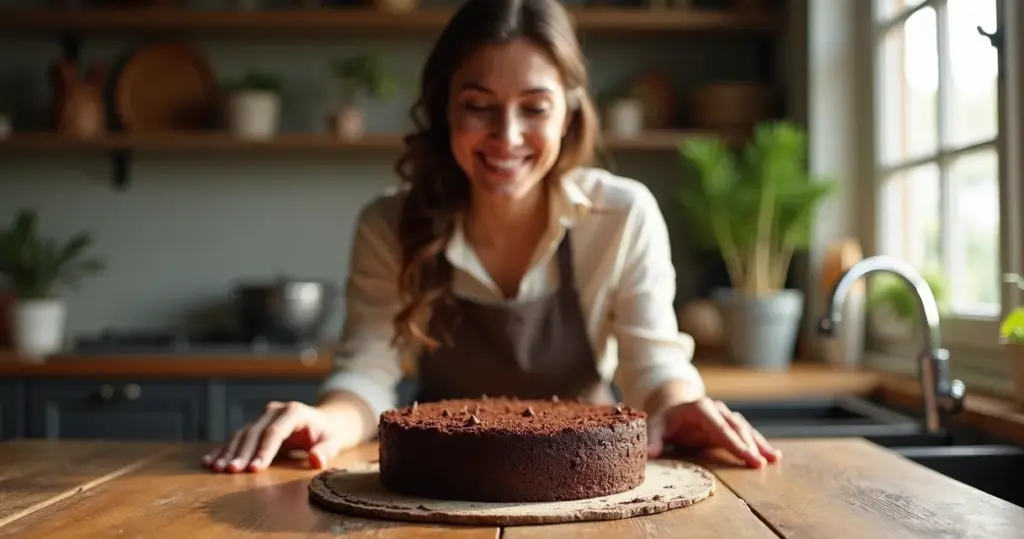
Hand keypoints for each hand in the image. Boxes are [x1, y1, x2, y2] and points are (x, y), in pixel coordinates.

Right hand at [201, 401, 349, 472]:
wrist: (323, 421)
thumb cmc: (328, 434)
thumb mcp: (334, 441)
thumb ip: (326, 450)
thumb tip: (316, 460)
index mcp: (294, 412)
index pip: (275, 432)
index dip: (264, 450)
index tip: (254, 468)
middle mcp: (275, 410)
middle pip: (254, 432)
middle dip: (242, 453)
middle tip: (231, 471)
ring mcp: (263, 416)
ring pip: (242, 433)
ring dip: (228, 452)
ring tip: (217, 469)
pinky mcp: (255, 424)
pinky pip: (237, 436)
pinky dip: (223, 449)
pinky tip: (210, 461)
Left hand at [647, 397, 780, 467]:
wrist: (673, 407)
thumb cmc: (665, 419)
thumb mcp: (655, 426)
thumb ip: (653, 439)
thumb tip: (649, 454)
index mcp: (700, 408)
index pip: (719, 427)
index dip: (734, 442)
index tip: (747, 456)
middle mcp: (717, 409)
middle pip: (736, 428)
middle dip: (749, 446)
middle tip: (759, 464)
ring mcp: (726, 416)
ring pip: (745, 429)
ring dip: (759, 444)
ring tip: (772, 459)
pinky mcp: (730, 424)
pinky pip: (747, 433)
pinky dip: (759, 443)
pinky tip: (773, 455)